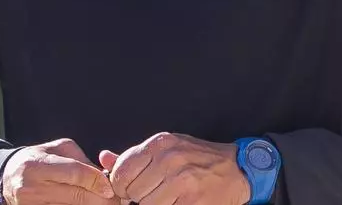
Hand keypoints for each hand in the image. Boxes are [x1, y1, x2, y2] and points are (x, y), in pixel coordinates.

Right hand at [2, 138, 117, 204]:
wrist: (7, 178)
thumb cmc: (35, 159)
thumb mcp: (56, 149)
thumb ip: (80, 160)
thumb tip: (103, 175)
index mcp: (37, 165)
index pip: (75, 173)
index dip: (97, 181)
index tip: (109, 187)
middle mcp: (32, 187)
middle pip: (76, 196)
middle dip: (99, 199)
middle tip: (114, 199)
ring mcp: (32, 204)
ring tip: (102, 201)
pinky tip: (86, 204)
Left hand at [98, 132, 249, 204]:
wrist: (237, 169)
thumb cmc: (198, 158)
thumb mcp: (167, 148)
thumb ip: (135, 156)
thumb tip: (104, 158)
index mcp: (160, 144)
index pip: (122, 170)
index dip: (120, 186)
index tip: (129, 190)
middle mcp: (170, 159)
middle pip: (132, 191)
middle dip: (137, 198)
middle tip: (151, 194)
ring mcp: (183, 181)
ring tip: (166, 198)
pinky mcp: (193, 201)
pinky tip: (177, 202)